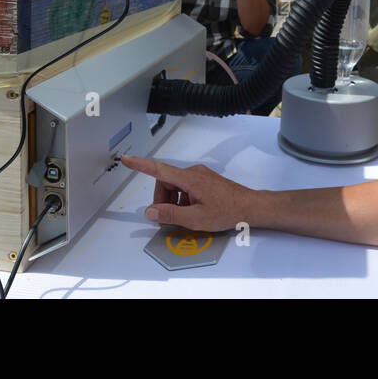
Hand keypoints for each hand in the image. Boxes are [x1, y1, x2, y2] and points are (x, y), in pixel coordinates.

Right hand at [121, 155, 256, 231]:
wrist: (251, 207)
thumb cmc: (228, 211)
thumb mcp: (196, 219)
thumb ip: (171, 215)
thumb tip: (151, 212)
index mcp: (189, 179)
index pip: (158, 170)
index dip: (140, 165)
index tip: (126, 159)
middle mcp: (194, 173)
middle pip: (166, 182)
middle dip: (162, 200)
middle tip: (167, 218)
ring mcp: (201, 176)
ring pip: (176, 187)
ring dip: (174, 202)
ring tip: (186, 217)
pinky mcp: (206, 181)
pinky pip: (186, 188)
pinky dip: (183, 200)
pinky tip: (193, 213)